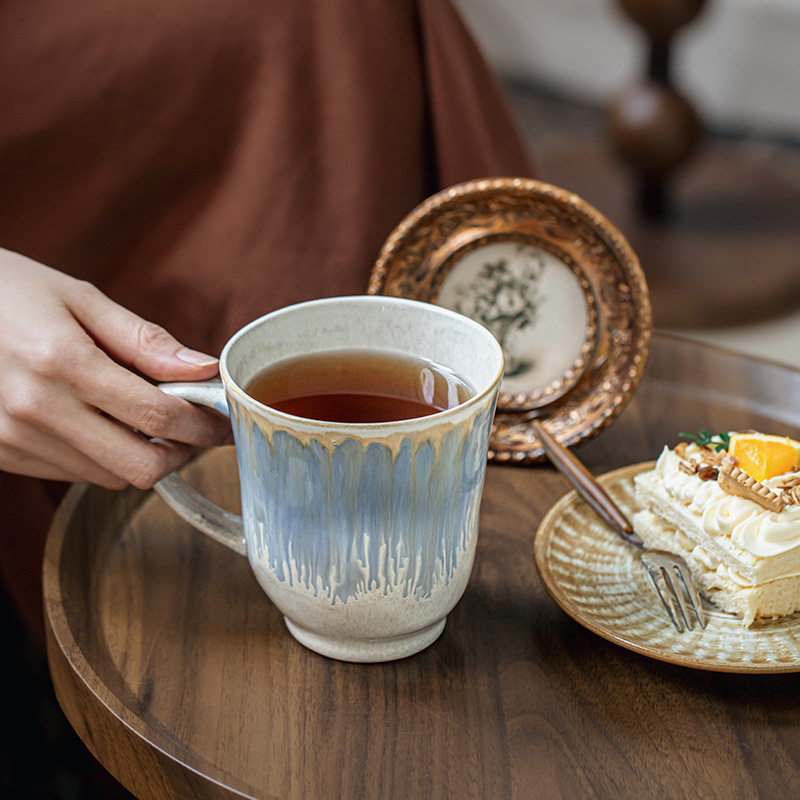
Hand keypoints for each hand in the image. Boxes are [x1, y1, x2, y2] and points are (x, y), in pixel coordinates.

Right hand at [0, 248, 231, 488]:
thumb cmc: (4, 290)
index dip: (203, 426)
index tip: (224, 423)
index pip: (157, 416)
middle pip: (139, 466)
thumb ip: (143, 340)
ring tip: (143, 418)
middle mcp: (35, 410)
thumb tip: (202, 367)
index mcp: (61, 362)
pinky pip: (73, 474)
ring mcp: (13, 439)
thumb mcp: (77, 297)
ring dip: (140, 455)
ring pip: (109, 476)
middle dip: (178, 453)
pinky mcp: (0, 454)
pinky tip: (101, 423)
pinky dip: (103, 457)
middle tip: (191, 428)